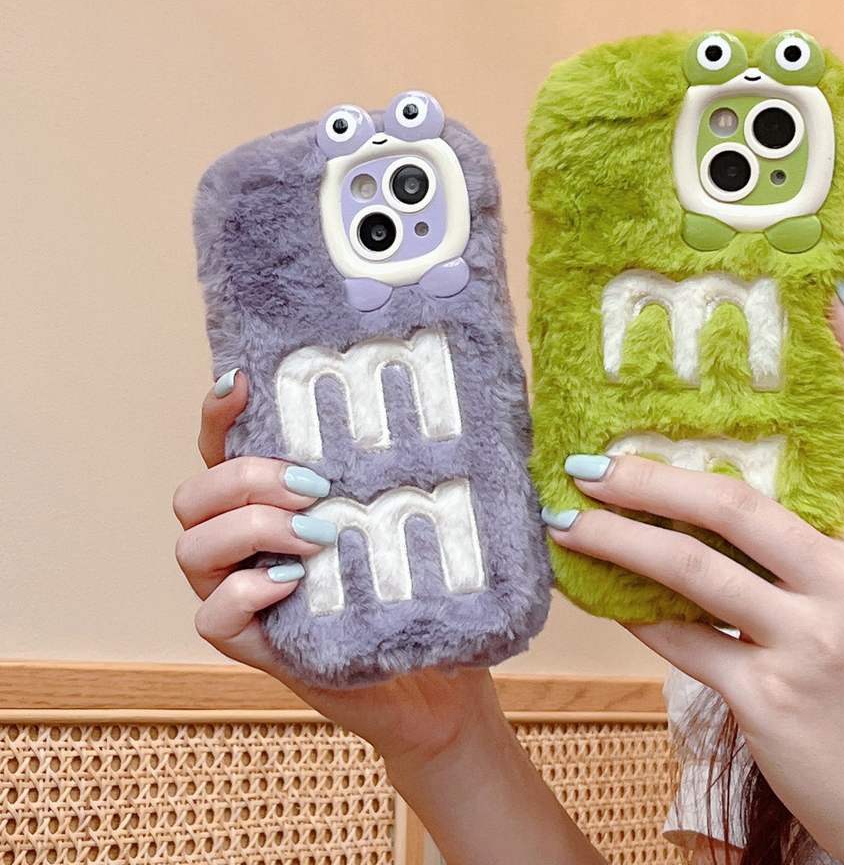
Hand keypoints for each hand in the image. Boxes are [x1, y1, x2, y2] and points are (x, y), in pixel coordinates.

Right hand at [173, 375, 605, 864]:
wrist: (438, 677)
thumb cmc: (423, 587)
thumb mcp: (411, 517)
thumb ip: (402, 466)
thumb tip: (438, 395)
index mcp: (271, 502)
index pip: (221, 447)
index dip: (218, 412)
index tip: (243, 381)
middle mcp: (243, 544)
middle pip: (194, 494)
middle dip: (245, 478)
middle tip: (316, 488)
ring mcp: (242, 595)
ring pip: (191, 547)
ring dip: (250, 528)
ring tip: (317, 537)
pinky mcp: (254, 647)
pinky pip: (211, 616)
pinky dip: (246, 591)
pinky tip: (294, 584)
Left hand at [548, 297, 843, 864]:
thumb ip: (809, 554)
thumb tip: (710, 502)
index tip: (834, 303)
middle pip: (742, 505)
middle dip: (656, 478)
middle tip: (592, 460)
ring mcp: (815, 644)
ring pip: (694, 570)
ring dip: (620, 540)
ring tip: (567, 518)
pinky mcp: (771, 699)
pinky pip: (682, 641)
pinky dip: (634, 613)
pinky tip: (599, 595)